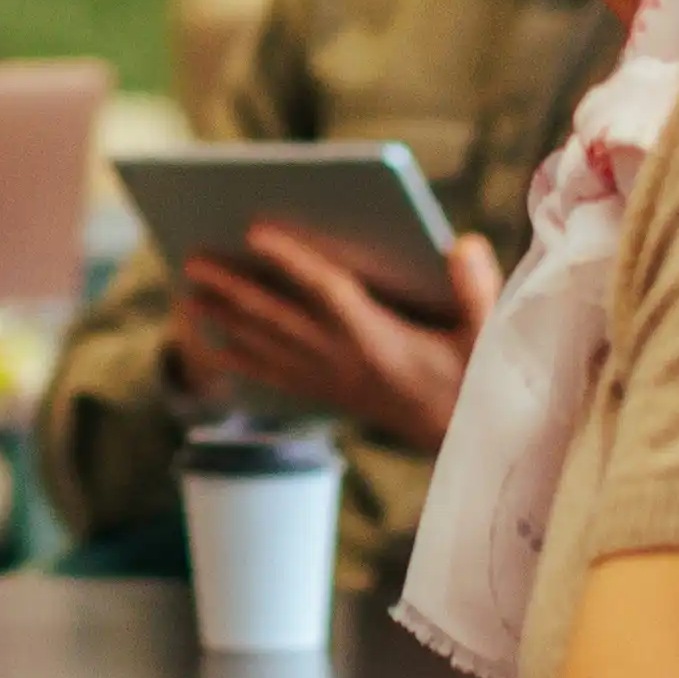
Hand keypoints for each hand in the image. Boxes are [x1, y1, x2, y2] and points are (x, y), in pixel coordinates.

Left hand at [172, 228, 493, 450]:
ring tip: (189, 296)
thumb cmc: (480, 381)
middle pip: (280, 319)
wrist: (469, 446)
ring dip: (227, 321)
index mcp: (381, 341)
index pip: (328, 292)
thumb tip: (463, 242)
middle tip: (191, 261)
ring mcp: (334, 382)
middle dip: (234, 289)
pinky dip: (245, 360)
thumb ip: (476, 290)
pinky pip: (278, 377)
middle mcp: (346, 362)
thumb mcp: (489, 337)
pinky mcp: (333, 395)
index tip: (254, 231)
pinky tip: (216, 347)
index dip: (291, 260)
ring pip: (270, 347)